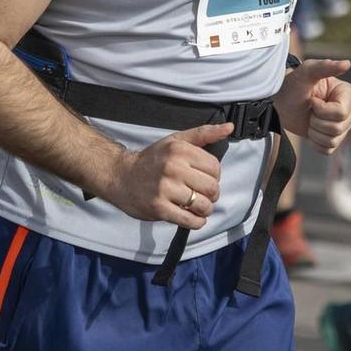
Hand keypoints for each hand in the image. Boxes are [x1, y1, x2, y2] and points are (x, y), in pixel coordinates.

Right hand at [101, 122, 232, 228]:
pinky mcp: (160, 208)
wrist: (121, 176)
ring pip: (203, 205)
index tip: (204, 178)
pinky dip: (196, 222)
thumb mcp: (176, 141)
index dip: (214, 175)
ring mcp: (165, 189)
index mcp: (179, 150)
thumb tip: (229, 128)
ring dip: (204, 209)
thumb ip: (204, 134)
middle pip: (212, 188)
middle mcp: (173, 168)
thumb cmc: (152, 159)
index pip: (215, 167)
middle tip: (202, 194)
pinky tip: (192, 217)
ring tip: (196, 206)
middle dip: (212, 194)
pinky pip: (190, 220)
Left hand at [277, 58, 350, 153]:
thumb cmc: (293, 84)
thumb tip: (347, 63)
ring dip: (314, 132)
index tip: (312, 100)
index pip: (341, 113)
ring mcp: (343, 125)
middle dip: (316, 121)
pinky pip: (328, 149)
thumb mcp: (305, 73)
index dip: (322, 110)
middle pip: (338, 128)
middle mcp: (350, 109)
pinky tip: (310, 130)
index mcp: (348, 93)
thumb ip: (324, 66)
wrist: (281, 103)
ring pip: (333, 140)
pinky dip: (315, 142)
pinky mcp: (334, 139)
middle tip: (309, 109)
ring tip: (309, 118)